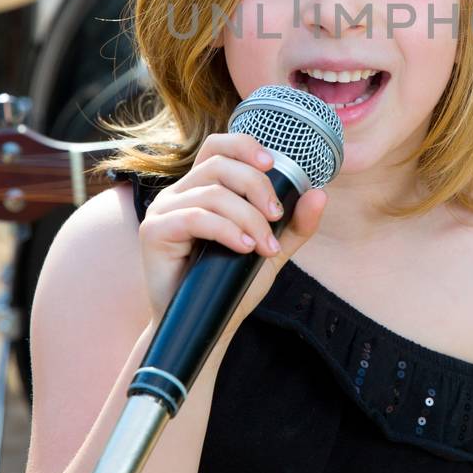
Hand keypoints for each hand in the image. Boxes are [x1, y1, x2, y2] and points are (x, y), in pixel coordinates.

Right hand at [138, 133, 326, 326]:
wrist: (206, 325)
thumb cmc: (231, 284)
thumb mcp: (270, 249)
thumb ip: (293, 224)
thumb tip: (319, 193)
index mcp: (202, 187)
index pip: (218, 146)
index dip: (244, 146)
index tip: (272, 164)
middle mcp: (179, 193)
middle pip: (219, 165)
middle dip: (256, 187)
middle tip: (276, 217)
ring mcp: (163, 210)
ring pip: (212, 193)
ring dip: (247, 217)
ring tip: (264, 246)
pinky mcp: (153, 232)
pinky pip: (194, 217)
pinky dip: (225, 229)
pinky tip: (243, 247)